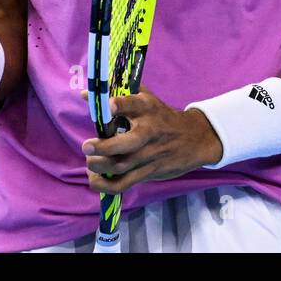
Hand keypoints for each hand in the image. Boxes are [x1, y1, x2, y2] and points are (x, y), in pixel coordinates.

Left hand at [80, 87, 223, 193]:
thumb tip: (86, 94)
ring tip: (90, 163)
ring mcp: (150, 154)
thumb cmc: (162, 116)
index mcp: (147, 108)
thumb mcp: (147, 99)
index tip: (107, 106)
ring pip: (123, 166)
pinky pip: (126, 183)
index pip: (132, 104)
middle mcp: (149, 131)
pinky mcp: (150, 172)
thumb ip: (118, 94)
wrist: (194, 138)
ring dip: (101, 167)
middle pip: (127, 143)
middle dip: (104, 147)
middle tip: (86, 147)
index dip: (119, 105)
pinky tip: (95, 180)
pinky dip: (107, 186)